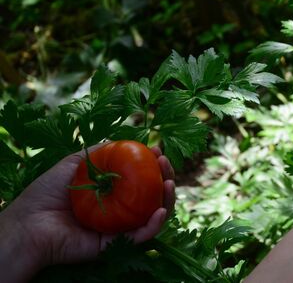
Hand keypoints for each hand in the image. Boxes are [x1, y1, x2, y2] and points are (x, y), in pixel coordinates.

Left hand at [0, 144, 175, 282]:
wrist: (28, 225)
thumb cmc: (45, 194)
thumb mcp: (73, 163)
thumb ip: (98, 153)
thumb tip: (122, 141)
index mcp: (110, 192)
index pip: (139, 179)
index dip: (153, 165)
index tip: (158, 151)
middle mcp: (117, 209)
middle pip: (151, 196)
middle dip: (165, 178)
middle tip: (166, 164)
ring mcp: (118, 228)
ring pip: (152, 216)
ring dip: (167, 201)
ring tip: (170, 184)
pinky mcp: (115, 245)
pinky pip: (140, 237)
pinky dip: (154, 225)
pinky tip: (160, 211)